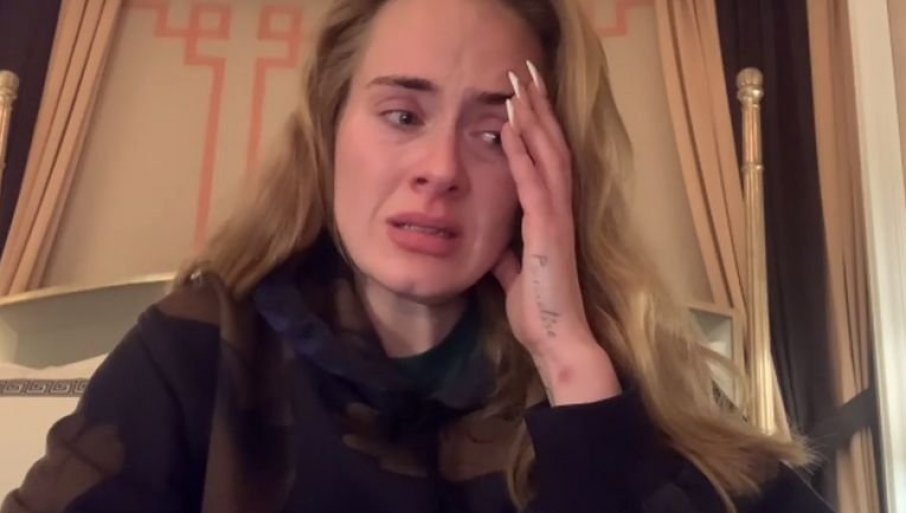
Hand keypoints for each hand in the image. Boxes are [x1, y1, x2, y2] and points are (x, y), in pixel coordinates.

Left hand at [493, 61, 619, 403]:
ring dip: (533, 119)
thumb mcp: (514, 272)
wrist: (556, 340)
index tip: (523, 97)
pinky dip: (523, 153)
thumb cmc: (539, 310)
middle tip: (526, 72)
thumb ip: (507, 251)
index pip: (546, 161)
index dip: (536, 127)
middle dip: (538, 108)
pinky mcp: (549, 231)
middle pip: (551, 147)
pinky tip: (512, 127)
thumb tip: (493, 238)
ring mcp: (557, 217)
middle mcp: (559, 209)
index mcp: (550, 216)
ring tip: (520, 84)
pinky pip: (534, 183)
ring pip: (548, 156)